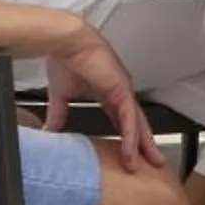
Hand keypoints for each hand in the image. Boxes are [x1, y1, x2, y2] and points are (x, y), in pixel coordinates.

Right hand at [41, 29, 161, 171]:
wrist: (65, 43)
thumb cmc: (64, 60)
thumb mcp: (61, 95)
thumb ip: (59, 114)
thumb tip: (51, 130)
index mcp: (109, 92)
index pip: (123, 120)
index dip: (128, 137)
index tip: (130, 153)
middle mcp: (120, 92)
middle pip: (137, 123)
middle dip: (145, 143)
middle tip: (153, 161)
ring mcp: (123, 91)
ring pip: (137, 123)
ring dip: (143, 144)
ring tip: (148, 162)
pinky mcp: (121, 90)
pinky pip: (129, 118)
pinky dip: (131, 136)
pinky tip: (132, 150)